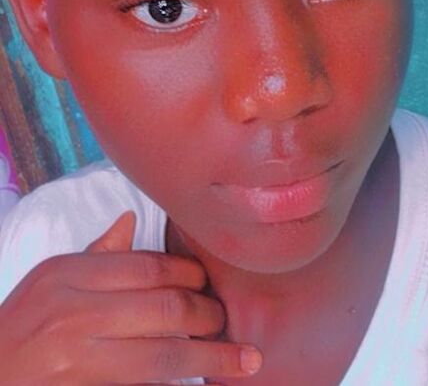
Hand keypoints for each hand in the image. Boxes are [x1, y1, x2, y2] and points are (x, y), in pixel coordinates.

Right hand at [0, 211, 261, 383]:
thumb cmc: (22, 324)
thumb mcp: (51, 280)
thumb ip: (98, 256)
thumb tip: (132, 221)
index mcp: (70, 276)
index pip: (150, 268)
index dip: (191, 274)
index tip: (210, 282)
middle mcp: (75, 315)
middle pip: (165, 309)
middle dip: (207, 315)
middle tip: (226, 319)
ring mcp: (78, 360)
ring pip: (162, 356)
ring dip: (209, 356)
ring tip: (242, 358)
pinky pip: (144, 385)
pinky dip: (176, 382)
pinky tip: (202, 379)